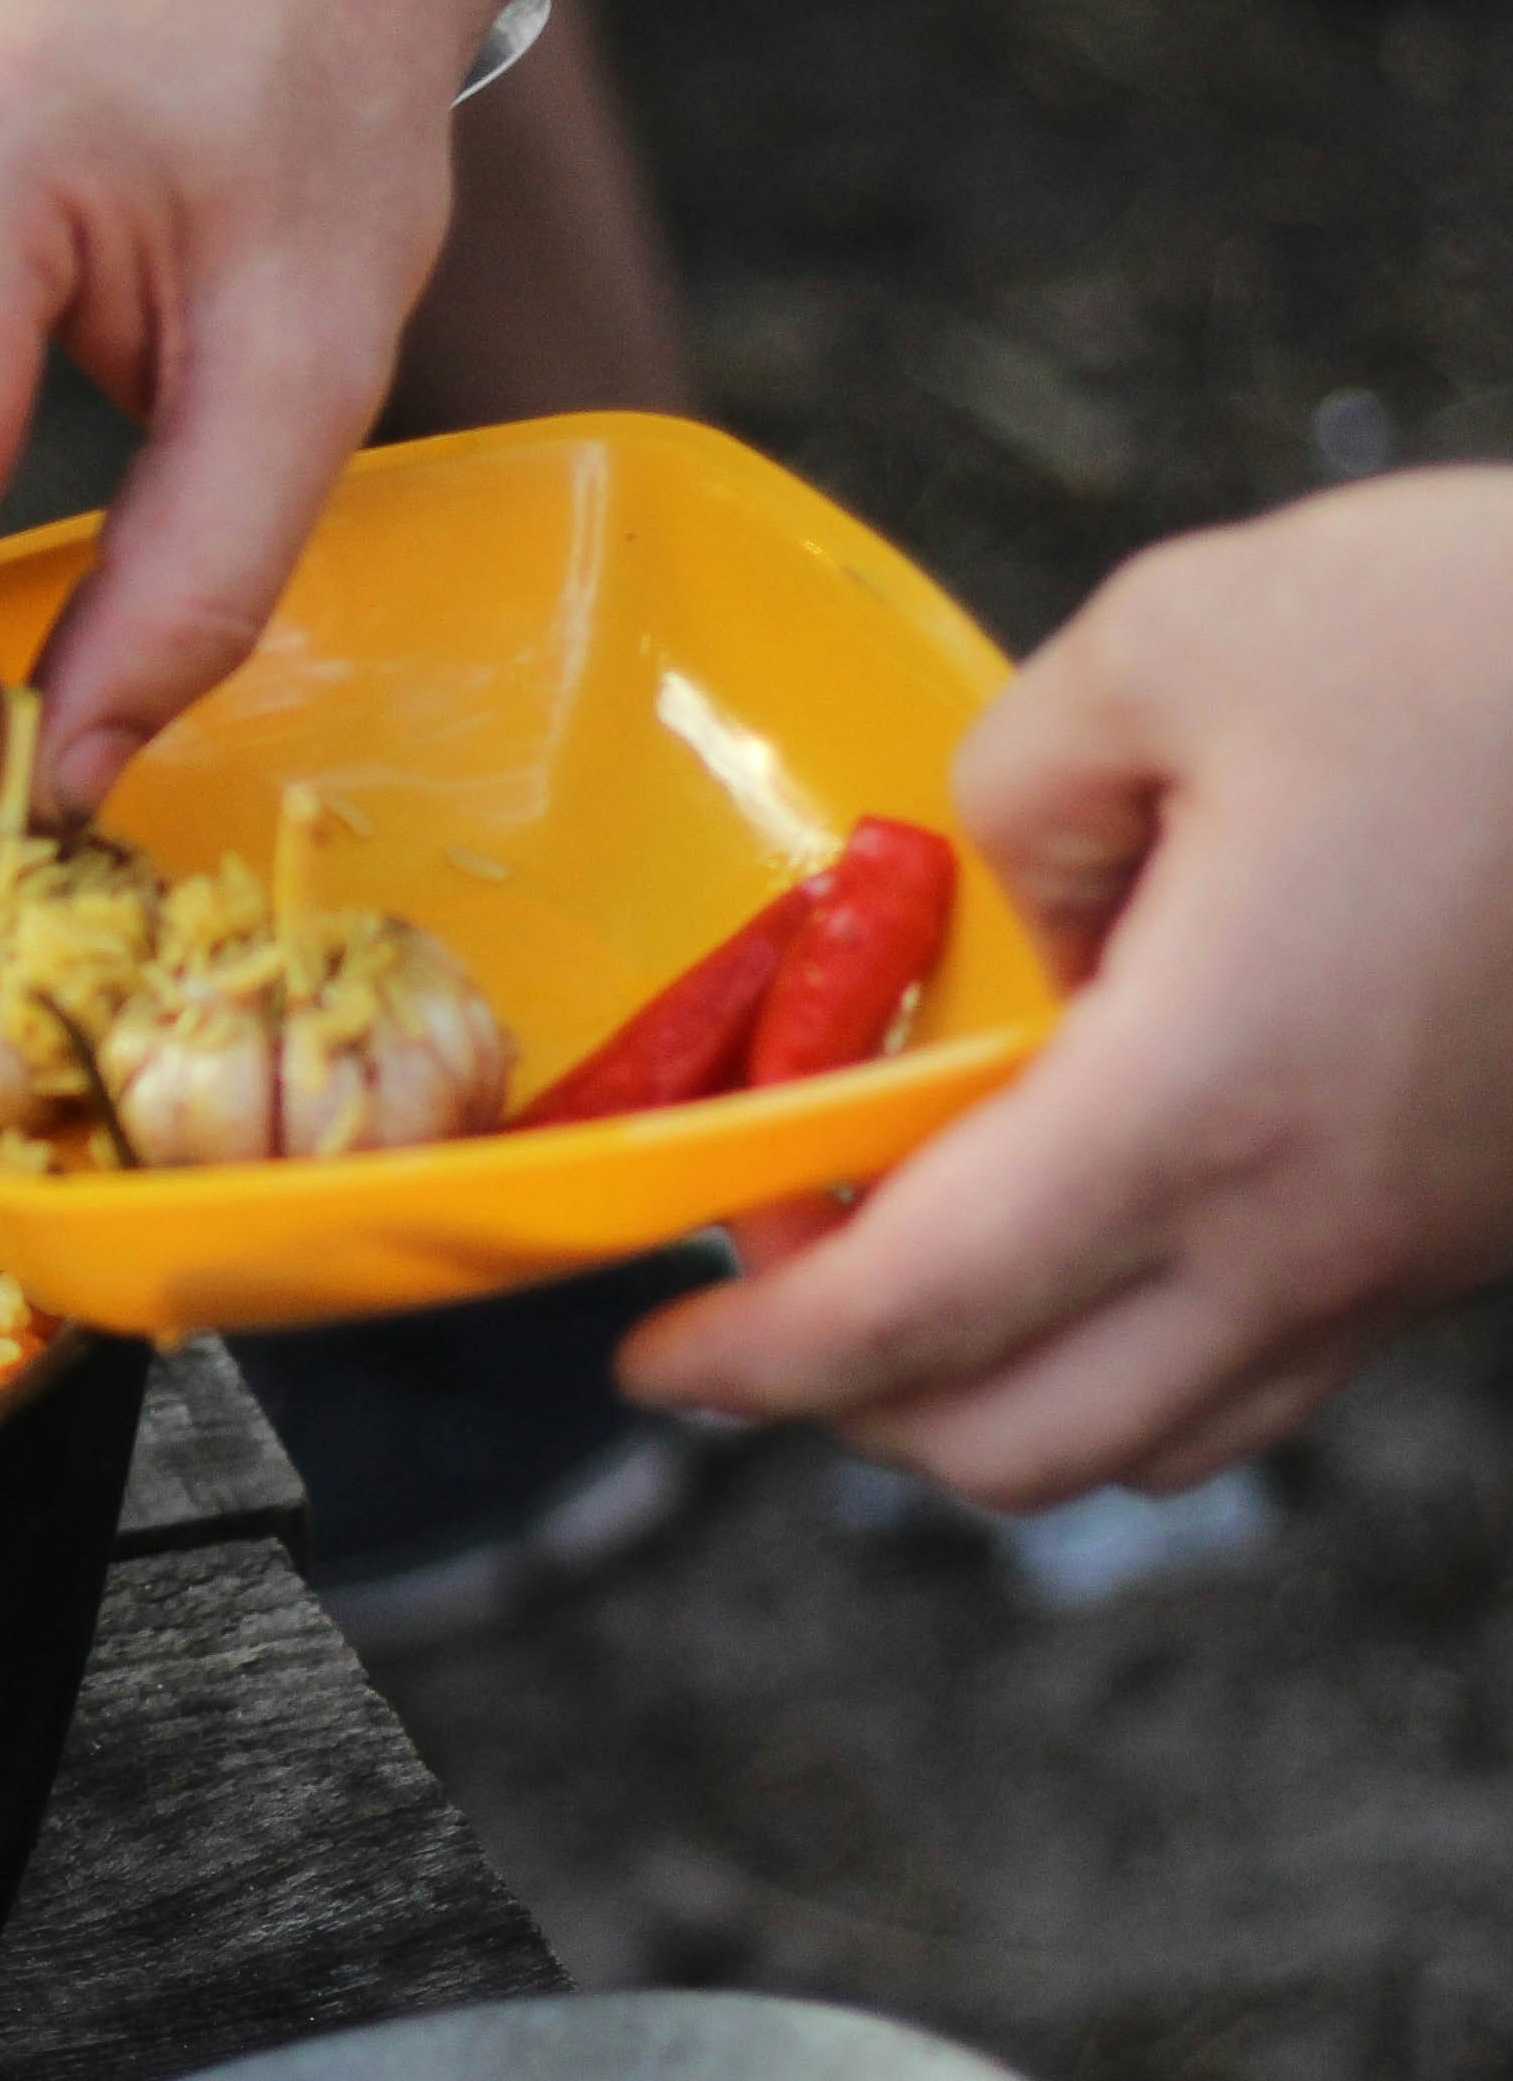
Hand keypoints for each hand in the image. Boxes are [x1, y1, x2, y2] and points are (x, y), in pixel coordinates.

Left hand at [623, 472, 1512, 1505]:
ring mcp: (1416, 1254)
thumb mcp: (1185, 637)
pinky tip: (1085, 1227)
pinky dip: (1136, 1358)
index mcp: (1204, 1101)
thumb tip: (1001, 899)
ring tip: (903, 1265)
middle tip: (761, 1294)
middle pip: (1018, 1443)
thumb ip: (1021, 783)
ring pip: (1156, 1441)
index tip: (653, 1353)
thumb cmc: (1507, 640)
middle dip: (849, 1408)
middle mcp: (1311, 1229)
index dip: (758, 1357)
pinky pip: (1271, 1376)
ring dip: (993, 1398)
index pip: (916, 1312)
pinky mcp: (1485, 1228)